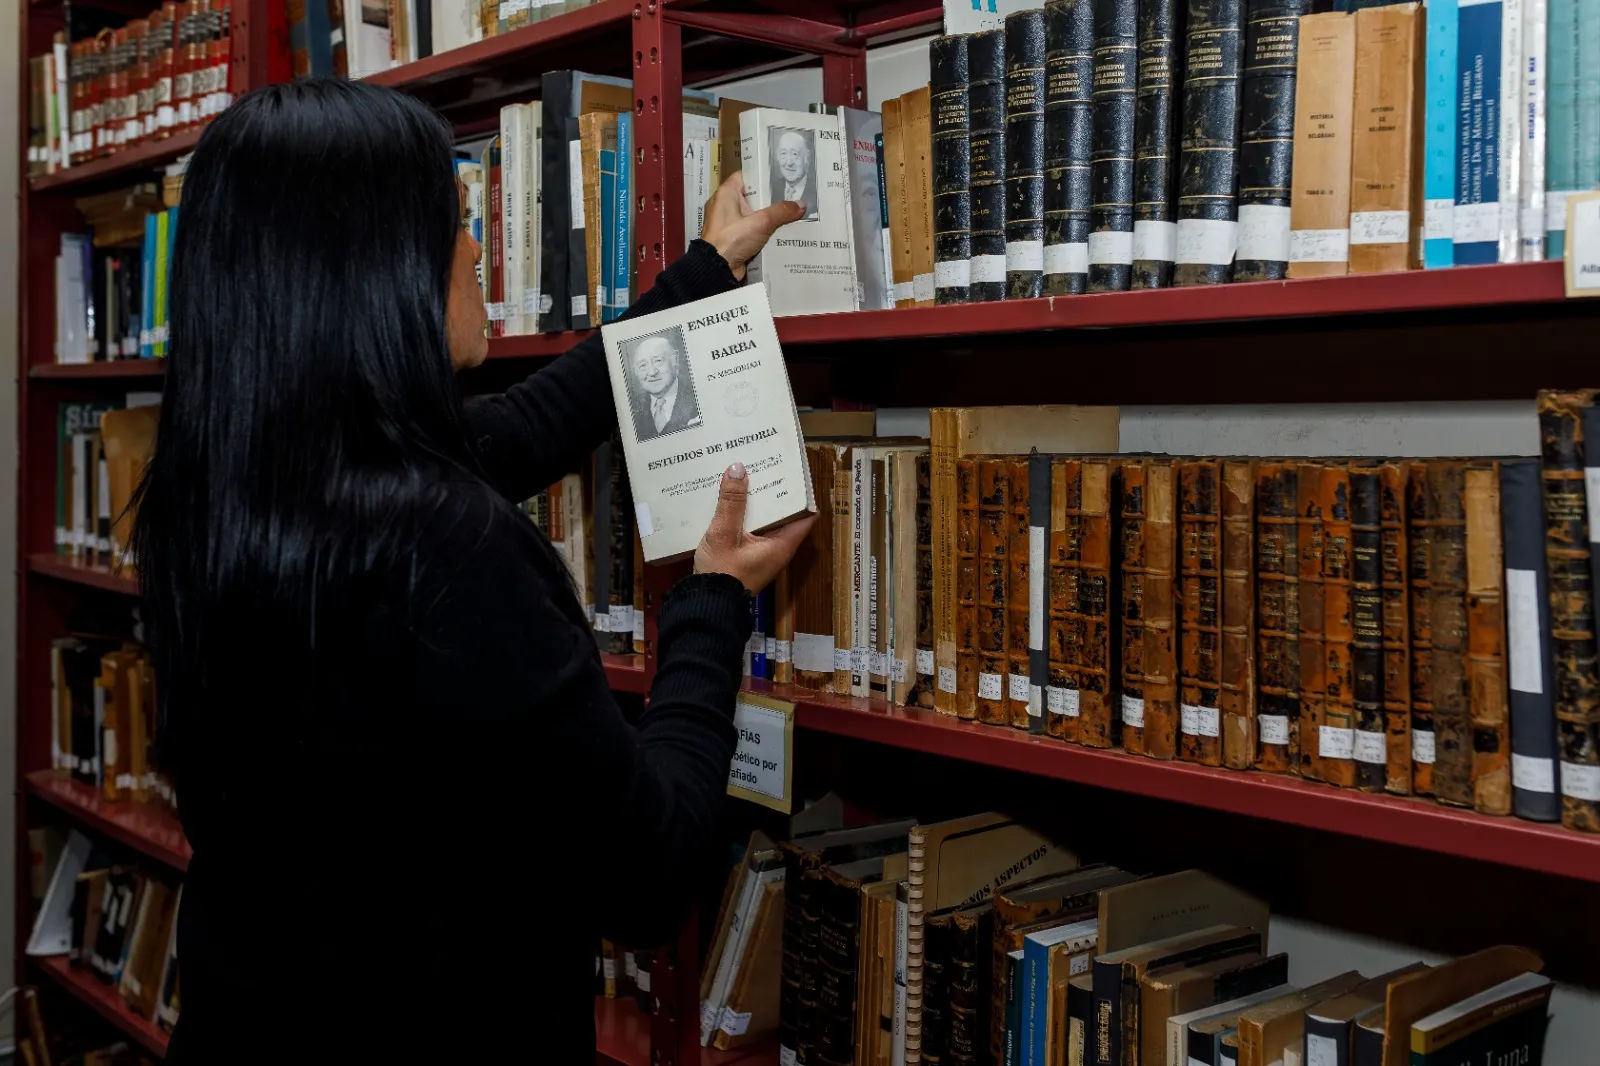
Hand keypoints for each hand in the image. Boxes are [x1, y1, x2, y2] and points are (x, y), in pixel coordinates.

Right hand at [695, 463, 816, 592]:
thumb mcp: (724, 533)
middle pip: (784, 516)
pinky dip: (746, 517)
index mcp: (782, 545)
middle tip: (766, 469)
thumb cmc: (722, 572)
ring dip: (758, 505)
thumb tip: (738, 468)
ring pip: (766, 523)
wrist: (706, 604)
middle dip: (775, 493)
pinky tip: (731, 502)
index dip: (802, 494)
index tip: (792, 473)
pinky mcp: (748, 558)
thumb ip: (732, 501)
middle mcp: (777, 550)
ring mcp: (763, 555)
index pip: (806, 515)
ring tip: (748, 479)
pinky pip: (752, 531)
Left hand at [701, 171, 804, 281]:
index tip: (781, 177)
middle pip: (752, 196)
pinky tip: (782, 232)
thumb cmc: (733, 238)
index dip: (763, 175)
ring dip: (769, 217)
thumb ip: (781, 212)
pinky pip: (751, 230)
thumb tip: (802, 204)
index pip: (746, 176)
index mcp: (726, 193)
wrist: (716, 270)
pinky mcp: (732, 238)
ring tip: (792, 214)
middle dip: (771, 198)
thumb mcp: (761, 222)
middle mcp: (724, 205)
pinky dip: (763, 231)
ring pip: (753, 215)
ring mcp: (728, 223)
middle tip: (793, 196)